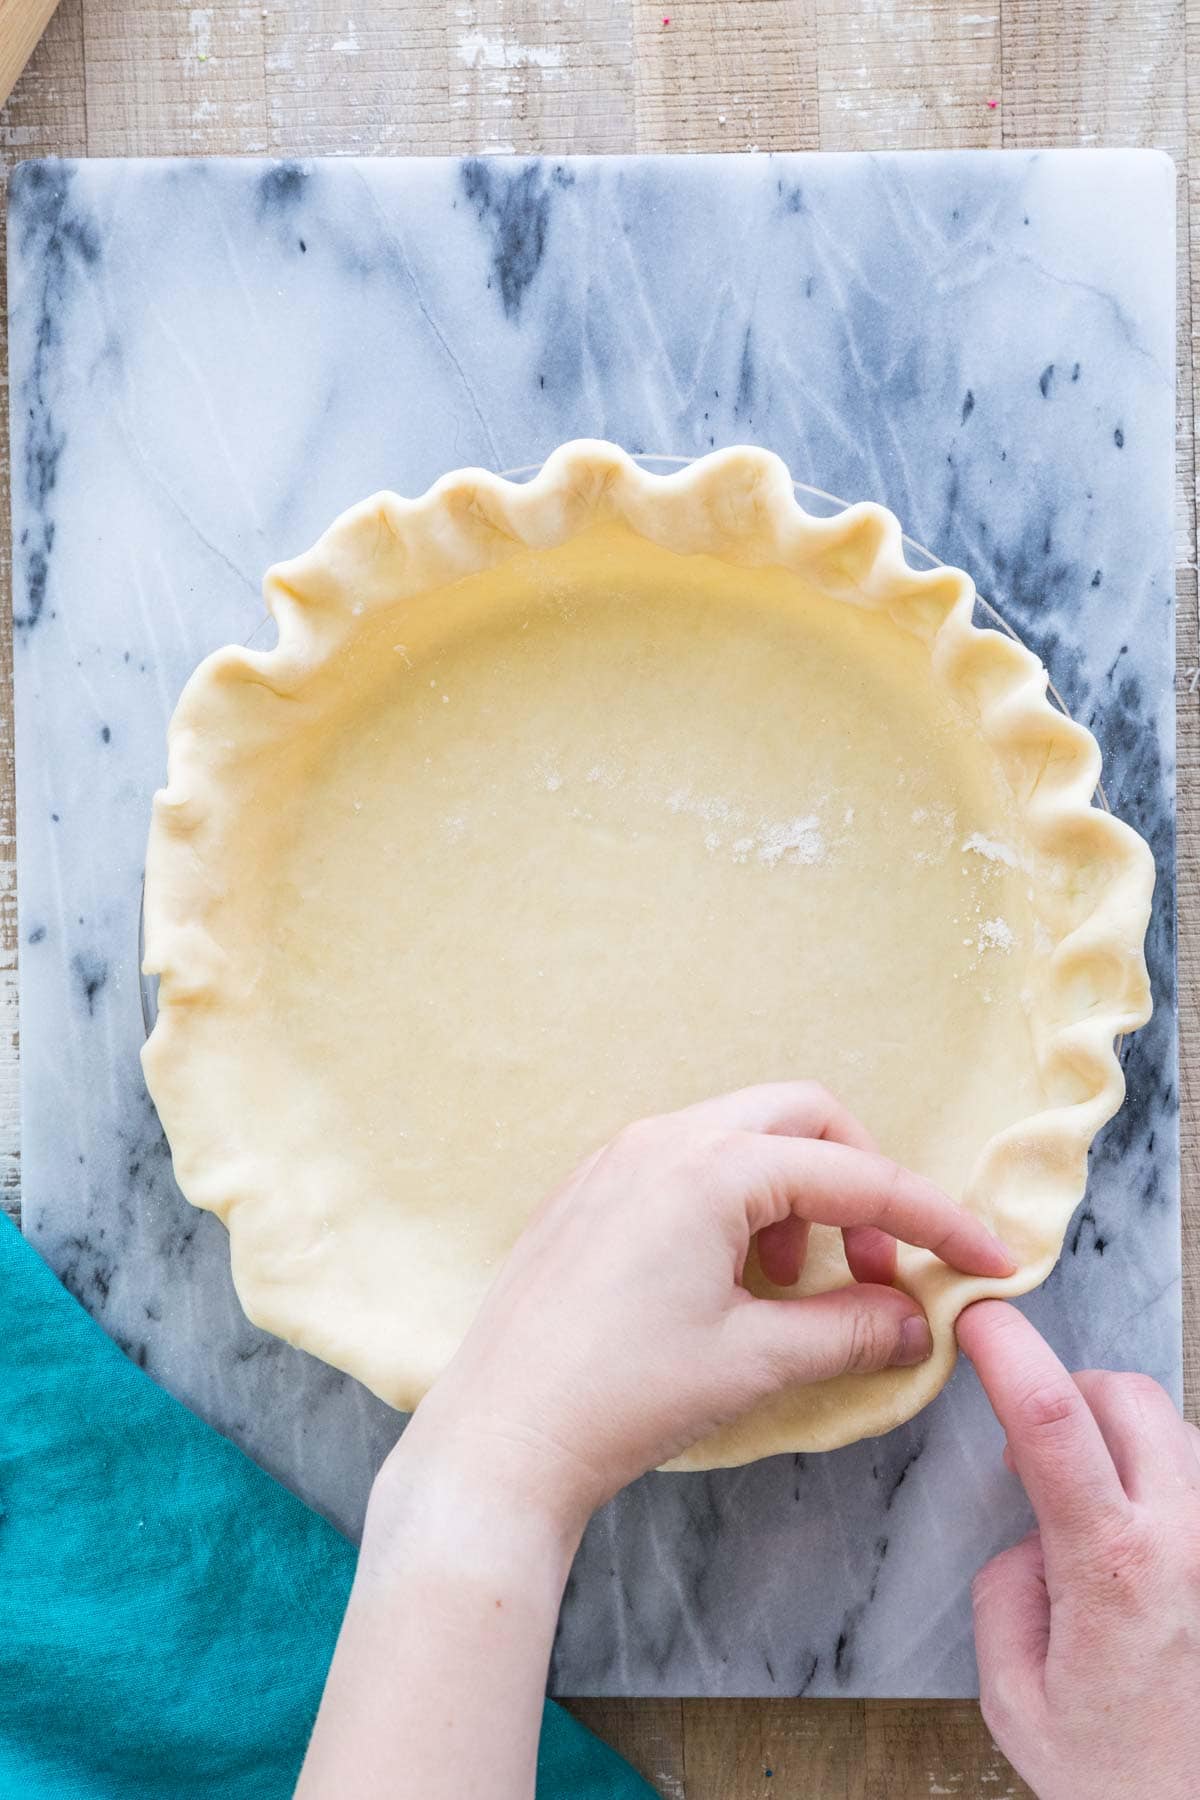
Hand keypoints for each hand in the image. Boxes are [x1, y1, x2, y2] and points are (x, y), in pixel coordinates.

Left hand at [396, 1082, 1013, 1533]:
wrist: (500, 1436)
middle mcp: (663, 1138)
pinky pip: (688, 1166)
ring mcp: (617, 1158)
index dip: (934, 1220)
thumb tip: (916, 1321)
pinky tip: (731, 1284)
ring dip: (795, 1197)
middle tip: (875, 1267)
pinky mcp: (589, 1192)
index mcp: (712, 1167)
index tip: (989, 1261)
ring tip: (793, 1288)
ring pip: (742, 1140)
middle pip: (801, 1120)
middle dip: (858, 1181)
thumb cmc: (626, 1394)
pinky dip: (737, 1206)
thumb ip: (852, 1330)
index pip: (856, 1175)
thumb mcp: (756, 1362)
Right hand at [958, 1301, 1199, 1799]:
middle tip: (1035, 1445)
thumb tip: (1032, 1536)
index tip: (975, 1316)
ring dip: (1123, 1440)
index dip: (1006, 1345)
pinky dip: (1163, 1483)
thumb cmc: (1121, 1781)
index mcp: (1111, 1567)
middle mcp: (1186, 1540)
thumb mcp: (1016, 1698)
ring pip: (1174, 1429)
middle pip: (1125, 1392)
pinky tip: (1145, 1542)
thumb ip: (1007, 1590)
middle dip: (1067, 1390)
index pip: (1050, 1414)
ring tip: (1096, 1512)